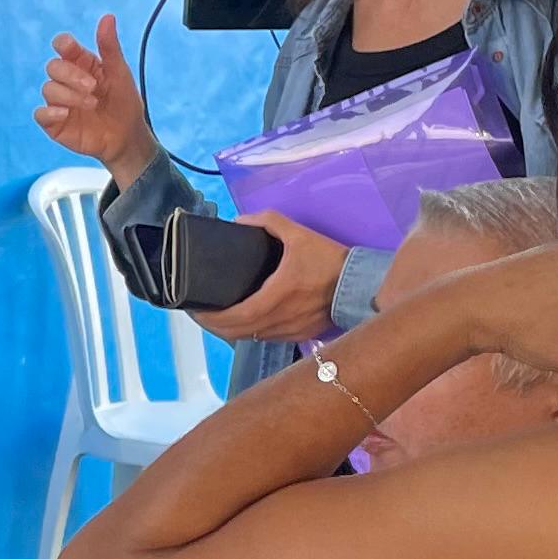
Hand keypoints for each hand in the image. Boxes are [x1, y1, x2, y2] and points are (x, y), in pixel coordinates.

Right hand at [38, 13, 164, 177]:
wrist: (127, 136)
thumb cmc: (124, 102)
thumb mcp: (120, 73)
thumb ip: (110, 47)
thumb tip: (108, 17)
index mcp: (81, 64)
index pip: (63, 46)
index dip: (63, 45)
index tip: (70, 48)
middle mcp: (67, 81)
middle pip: (53, 67)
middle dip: (71, 75)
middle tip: (93, 87)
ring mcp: (59, 101)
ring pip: (48, 89)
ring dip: (69, 95)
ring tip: (92, 105)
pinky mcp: (54, 122)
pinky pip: (40, 113)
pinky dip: (50, 112)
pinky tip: (66, 114)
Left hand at [196, 215, 346, 346]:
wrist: (361, 285)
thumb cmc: (330, 260)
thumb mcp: (299, 234)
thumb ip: (268, 222)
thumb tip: (241, 221)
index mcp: (277, 296)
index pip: (237, 316)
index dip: (212, 317)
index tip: (196, 309)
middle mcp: (281, 319)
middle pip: (237, 333)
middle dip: (214, 325)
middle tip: (200, 312)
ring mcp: (289, 331)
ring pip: (250, 338)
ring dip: (231, 331)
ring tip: (217, 316)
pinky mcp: (298, 335)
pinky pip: (266, 338)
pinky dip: (250, 332)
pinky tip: (244, 321)